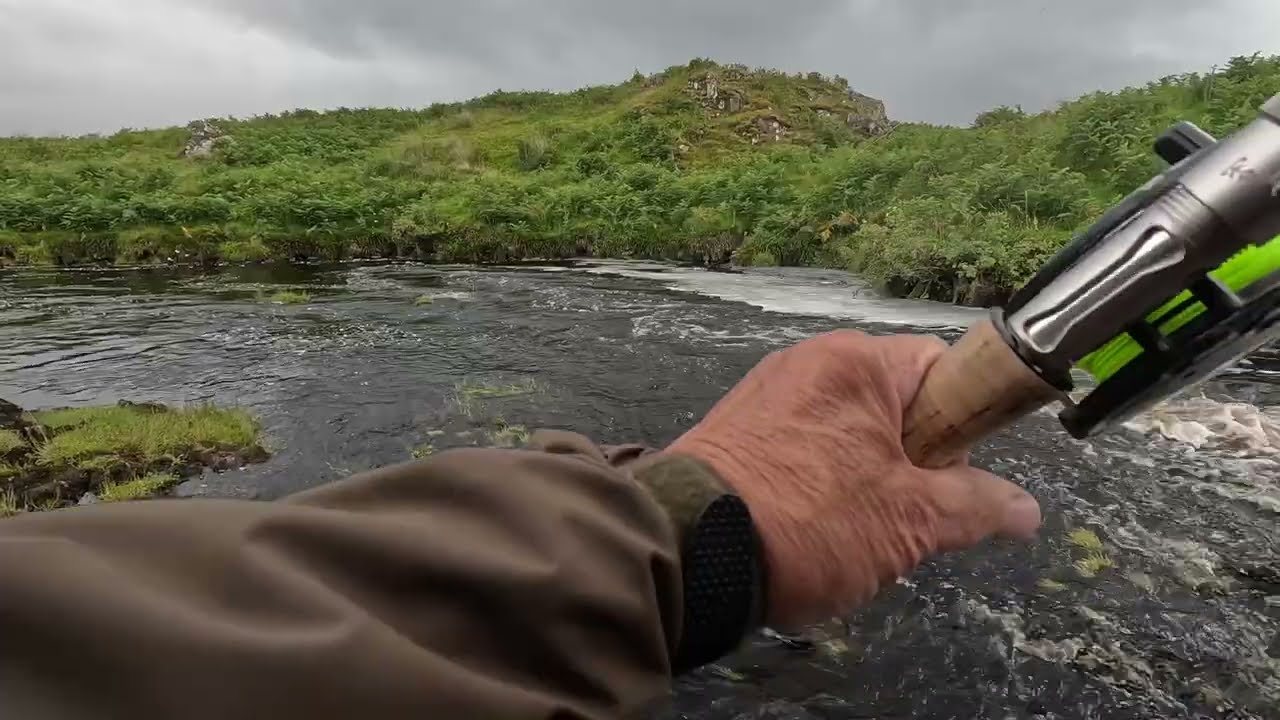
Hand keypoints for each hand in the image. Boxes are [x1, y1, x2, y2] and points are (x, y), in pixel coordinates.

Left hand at [665, 329, 1041, 628]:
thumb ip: (977, 507)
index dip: (963, 422)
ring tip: (852, 534)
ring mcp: (766, 396)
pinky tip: (810, 532)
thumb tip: (1027, 509)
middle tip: (904, 517)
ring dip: (866, 485)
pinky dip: (818, 488)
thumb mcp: (910, 520)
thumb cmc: (810, 520)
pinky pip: (804, 451)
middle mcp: (808, 363)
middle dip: (912, 466)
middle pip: (895, 407)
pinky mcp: (736, 433)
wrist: (691, 553)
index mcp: (855, 362)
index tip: (956, 476)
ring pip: (849, 437)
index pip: (941, 367)